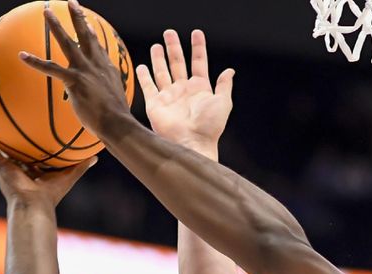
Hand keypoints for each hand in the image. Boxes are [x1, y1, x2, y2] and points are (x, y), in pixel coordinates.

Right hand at [0, 112, 94, 206]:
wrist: (34, 204)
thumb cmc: (51, 194)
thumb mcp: (68, 175)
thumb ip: (80, 165)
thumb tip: (96, 156)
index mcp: (30, 169)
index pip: (28, 152)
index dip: (27, 141)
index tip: (28, 125)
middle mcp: (14, 166)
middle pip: (9, 145)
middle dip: (5, 132)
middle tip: (1, 113)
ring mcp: (2, 165)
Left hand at [20, 0, 131, 138]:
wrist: (117, 123)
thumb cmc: (116, 118)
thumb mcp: (115, 99)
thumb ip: (107, 92)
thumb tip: (103, 97)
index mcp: (107, 69)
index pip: (98, 47)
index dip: (92, 33)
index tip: (88, 23)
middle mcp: (96, 65)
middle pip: (86, 36)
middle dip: (78, 17)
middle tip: (72, 2)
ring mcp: (85, 71)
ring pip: (68, 43)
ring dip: (56, 26)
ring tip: (47, 12)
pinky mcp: (74, 81)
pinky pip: (51, 69)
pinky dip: (35, 61)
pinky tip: (23, 55)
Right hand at [135, 30, 233, 154]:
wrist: (192, 143)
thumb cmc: (209, 126)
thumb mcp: (223, 103)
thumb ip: (224, 85)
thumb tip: (230, 70)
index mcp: (200, 88)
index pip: (198, 62)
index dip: (198, 47)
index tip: (196, 33)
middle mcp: (183, 91)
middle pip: (178, 63)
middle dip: (174, 48)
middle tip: (169, 32)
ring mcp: (169, 97)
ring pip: (162, 72)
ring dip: (159, 59)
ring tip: (157, 45)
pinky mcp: (155, 105)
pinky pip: (148, 87)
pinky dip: (144, 76)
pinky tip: (141, 66)